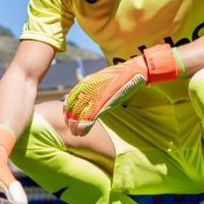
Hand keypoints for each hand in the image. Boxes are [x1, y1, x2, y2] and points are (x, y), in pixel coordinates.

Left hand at [63, 44, 182, 135]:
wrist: (135, 70)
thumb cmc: (121, 76)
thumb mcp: (103, 79)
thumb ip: (94, 87)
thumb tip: (89, 98)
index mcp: (86, 82)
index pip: (71, 98)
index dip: (68, 111)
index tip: (69, 120)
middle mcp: (88, 87)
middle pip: (72, 107)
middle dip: (70, 120)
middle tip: (71, 130)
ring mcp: (96, 93)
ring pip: (79, 113)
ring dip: (75, 125)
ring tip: (75, 134)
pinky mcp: (105, 99)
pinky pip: (90, 115)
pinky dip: (84, 125)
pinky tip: (82, 132)